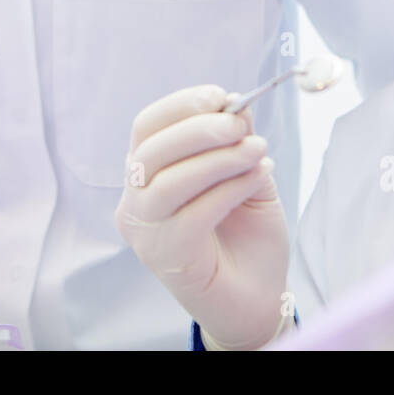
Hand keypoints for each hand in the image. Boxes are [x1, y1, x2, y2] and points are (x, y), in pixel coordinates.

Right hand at [114, 84, 289, 349]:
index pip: (146, 127)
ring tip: (257, 150)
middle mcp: (135, 201)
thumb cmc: (246, 237)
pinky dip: (229, 188)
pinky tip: (258, 178)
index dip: (179, 106)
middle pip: (150, 151)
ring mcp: (146, 232)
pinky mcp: (167, 257)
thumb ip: (236, 144)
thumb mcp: (247, 176)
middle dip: (198, 129)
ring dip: (217, 159)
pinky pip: (193, 214)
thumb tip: (234, 104)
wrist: (257, 298)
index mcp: (147, 174)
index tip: (219, 96)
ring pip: (167, 182)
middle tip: (240, 124)